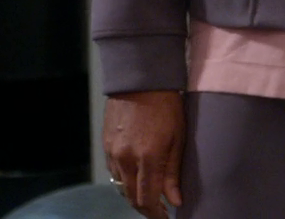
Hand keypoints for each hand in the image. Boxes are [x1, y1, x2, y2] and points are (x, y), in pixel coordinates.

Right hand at [103, 90, 184, 218]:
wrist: (140, 79)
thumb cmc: (166, 106)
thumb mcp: (178, 138)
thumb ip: (173, 172)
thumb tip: (174, 201)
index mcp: (147, 157)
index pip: (147, 199)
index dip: (156, 213)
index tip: (166, 216)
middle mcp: (125, 158)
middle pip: (131, 197)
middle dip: (145, 208)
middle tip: (158, 211)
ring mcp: (112, 151)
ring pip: (120, 186)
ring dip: (133, 195)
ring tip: (149, 194)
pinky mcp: (106, 143)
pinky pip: (113, 171)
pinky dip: (124, 179)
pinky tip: (135, 177)